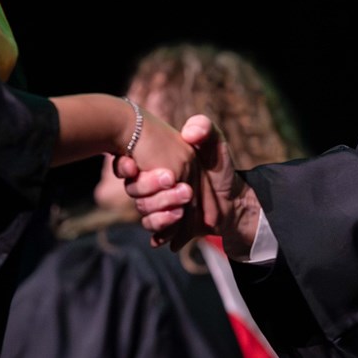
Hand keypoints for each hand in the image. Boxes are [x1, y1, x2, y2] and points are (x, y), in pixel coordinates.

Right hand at [110, 114, 259, 255]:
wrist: (233, 201)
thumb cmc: (221, 170)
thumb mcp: (216, 144)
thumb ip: (204, 128)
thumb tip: (189, 133)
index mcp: (159, 162)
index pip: (129, 164)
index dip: (124, 167)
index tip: (132, 167)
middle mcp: (154, 183)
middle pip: (135, 190)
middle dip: (151, 189)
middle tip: (173, 182)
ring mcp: (158, 203)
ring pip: (143, 210)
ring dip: (159, 210)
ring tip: (180, 209)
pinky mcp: (165, 222)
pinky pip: (153, 228)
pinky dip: (163, 228)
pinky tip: (175, 222)